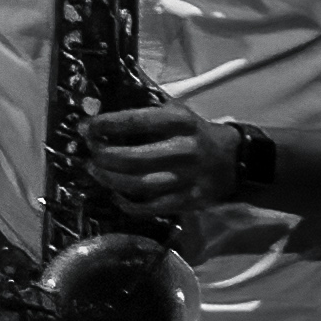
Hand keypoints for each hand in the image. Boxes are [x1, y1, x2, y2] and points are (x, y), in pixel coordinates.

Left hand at [76, 96, 235, 227]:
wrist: (234, 159)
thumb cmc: (193, 133)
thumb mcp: (175, 114)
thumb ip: (143, 114)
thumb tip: (97, 118)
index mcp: (180, 122)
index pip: (134, 121)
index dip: (105, 125)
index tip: (85, 128)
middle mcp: (184, 149)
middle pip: (130, 158)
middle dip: (102, 156)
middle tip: (90, 153)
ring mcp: (187, 178)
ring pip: (137, 184)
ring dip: (108, 178)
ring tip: (94, 170)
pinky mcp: (189, 200)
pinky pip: (150, 207)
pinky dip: (126, 203)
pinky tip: (115, 193)